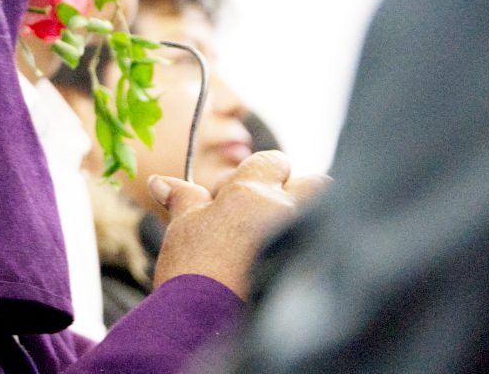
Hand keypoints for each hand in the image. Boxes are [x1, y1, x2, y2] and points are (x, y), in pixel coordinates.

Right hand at [149, 150, 328, 299]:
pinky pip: (327, 250)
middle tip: (271, 212)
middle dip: (298, 192)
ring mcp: (303, 242)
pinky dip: (313, 252)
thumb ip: (183, 198)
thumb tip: (161, 182)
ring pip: (326, 216)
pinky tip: (288, 264)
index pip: (273, 161)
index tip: (246, 191)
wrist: (202, 325)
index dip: (261, 173)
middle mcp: (285, 211)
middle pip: (314, 183)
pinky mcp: (315, 272)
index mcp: (251, 192)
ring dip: (309, 220)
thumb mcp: (183, 227)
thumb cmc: (190, 271)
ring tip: (283, 239)